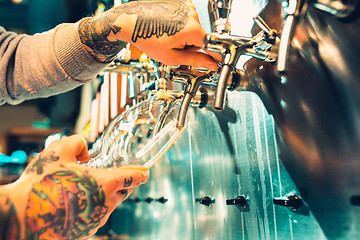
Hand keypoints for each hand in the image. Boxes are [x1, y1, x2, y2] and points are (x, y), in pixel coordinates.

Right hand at [2, 135, 148, 238]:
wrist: (24, 217)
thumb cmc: (42, 184)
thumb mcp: (59, 150)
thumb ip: (77, 142)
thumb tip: (84, 152)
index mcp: (108, 183)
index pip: (135, 178)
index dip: (141, 173)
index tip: (144, 172)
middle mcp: (107, 203)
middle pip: (124, 192)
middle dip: (121, 183)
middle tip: (107, 175)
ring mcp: (96, 220)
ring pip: (109, 205)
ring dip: (103, 195)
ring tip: (82, 187)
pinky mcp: (85, 231)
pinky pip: (94, 216)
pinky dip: (90, 207)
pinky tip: (72, 201)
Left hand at [78, 0, 218, 69]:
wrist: (130, 20)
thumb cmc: (146, 37)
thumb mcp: (171, 56)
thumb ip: (194, 61)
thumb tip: (211, 64)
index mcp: (192, 29)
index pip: (212, 45)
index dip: (215, 55)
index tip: (220, 61)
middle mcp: (191, 14)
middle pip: (201, 37)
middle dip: (191, 46)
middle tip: (174, 48)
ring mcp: (186, 6)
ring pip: (194, 28)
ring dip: (185, 35)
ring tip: (168, 36)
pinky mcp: (181, 2)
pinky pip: (187, 18)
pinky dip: (180, 25)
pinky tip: (167, 27)